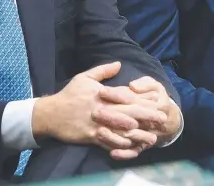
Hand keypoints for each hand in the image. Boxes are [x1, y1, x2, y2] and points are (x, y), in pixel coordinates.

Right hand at [32, 62, 159, 159]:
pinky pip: (110, 142)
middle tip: (162, 120)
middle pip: (129, 113)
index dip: (143, 101)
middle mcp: (103, 109)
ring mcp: (98, 124)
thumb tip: (119, 64)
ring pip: (122, 130)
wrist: (51, 113)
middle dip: (147, 117)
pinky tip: (133, 148)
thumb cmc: (69, 94)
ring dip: (139, 135)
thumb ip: (103, 71)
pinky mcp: (91, 136)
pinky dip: (122, 146)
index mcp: (104, 94)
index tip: (157, 103)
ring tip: (153, 138)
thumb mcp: (85, 78)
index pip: (128, 97)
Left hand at [99, 77, 180, 146]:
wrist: (168, 119)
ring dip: (115, 137)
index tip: (101, 91)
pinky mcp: (141, 145)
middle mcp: (149, 121)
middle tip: (95, 112)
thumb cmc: (155, 97)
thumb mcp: (153, 86)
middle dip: (112, 116)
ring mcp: (144, 134)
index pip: (132, 98)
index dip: (116, 94)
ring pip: (130, 138)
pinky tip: (112, 153)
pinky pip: (132, 152)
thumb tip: (132, 86)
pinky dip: (124, 154)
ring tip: (100, 132)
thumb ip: (144, 84)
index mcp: (152, 103)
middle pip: (129, 119)